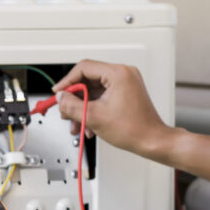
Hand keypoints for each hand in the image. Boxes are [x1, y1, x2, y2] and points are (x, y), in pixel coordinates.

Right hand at [52, 60, 173, 158]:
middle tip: (65, 110)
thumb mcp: (93, 116)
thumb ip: (71, 105)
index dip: (67, 81)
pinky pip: (102, 97)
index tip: (58, 93)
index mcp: (118, 74)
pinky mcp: (125, 94)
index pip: (84, 68)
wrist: (151, 141)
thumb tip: (60, 98)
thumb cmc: (133, 129)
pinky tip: (88, 124)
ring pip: (93, 91)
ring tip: (76, 123)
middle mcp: (123, 75)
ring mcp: (125, 84)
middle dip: (74, 99)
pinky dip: (92, 109)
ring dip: (82, 107)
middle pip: (87, 80)